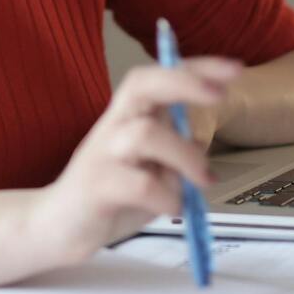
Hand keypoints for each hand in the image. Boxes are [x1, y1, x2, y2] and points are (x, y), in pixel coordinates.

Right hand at [24, 57, 243, 269]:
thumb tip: (203, 146)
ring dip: (185, 156)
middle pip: (142, 84)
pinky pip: (139, 184)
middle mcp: (113, 124)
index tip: (235, 68)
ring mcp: (102, 153)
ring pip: (146, 134)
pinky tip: (172, 208)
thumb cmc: (112, 193)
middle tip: (219, 95)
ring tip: (203, 180)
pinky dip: (167, 197)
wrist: (59, 225)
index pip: (159, 75)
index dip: (195, 68)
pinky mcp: (96, 186)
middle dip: (183, 82)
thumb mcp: (152, 167)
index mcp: (129, 114)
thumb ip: (174, 152)